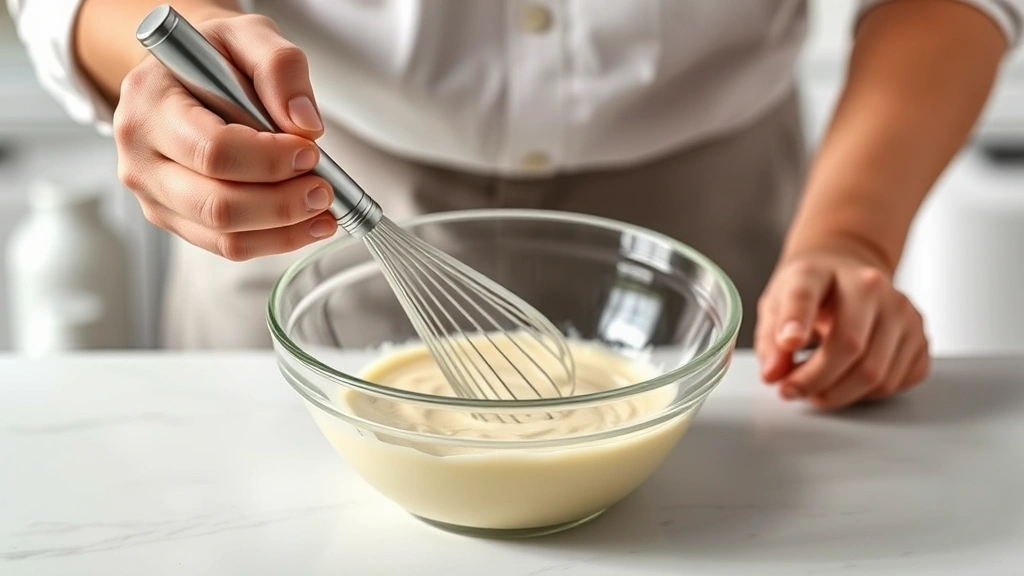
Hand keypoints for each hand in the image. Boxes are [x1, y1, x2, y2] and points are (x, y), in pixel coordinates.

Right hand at [113, 12, 336, 260]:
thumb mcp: (249, 34)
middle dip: (282, 203)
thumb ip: (280, 68)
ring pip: (224, 236)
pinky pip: (228, 246)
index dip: (270, 160)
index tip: (310, 151)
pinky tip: (306, 224)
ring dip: (284, 229)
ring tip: (324, 210)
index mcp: (149, 101)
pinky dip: (274, 240)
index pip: (213, 151)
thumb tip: (305, 124)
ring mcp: (154, 193)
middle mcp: (140, 154)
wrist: (189, 72)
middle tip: (324, 189)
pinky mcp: (175, 218)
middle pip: (217, 204)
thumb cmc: (216, 55)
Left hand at [755, 251, 929, 409]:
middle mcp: (868, 285)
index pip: (806, 294)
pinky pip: (897, 383)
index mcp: (819, 271)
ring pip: (876, 374)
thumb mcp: (775, 307)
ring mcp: (901, 310)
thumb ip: (770, 341)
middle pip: (850, 346)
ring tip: (817, 387)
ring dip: (839, 394)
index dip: (796, 320)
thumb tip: (774, 374)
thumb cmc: (810, 294)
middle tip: (792, 391)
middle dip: (815, 381)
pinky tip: (848, 380)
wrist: (845, 276)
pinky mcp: (920, 336)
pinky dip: (868, 394)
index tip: (788, 343)